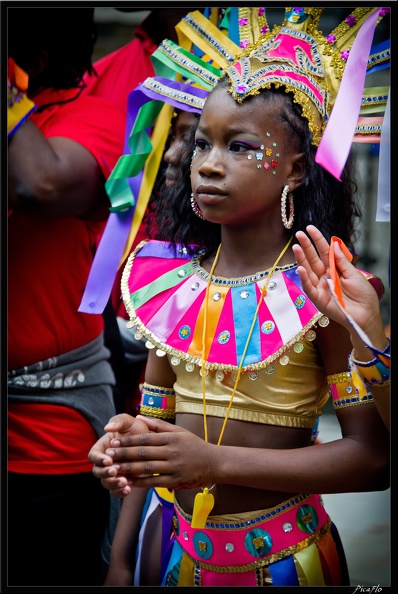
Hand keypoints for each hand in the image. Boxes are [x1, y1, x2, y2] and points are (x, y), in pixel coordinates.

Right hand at [88, 413, 149, 496]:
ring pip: (106, 483)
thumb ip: (118, 421)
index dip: (98, 459)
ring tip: (124, 483)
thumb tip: (107, 428)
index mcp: (103, 447)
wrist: (153, 442)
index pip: (93, 455)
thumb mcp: (129, 421)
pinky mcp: (123, 481)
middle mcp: (106, 462)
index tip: (108, 460)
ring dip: (113, 484)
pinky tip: (128, 489)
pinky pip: (117, 491)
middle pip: (97, 471)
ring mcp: (114, 472)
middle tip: (115, 472)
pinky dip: (120, 492)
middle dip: (105, 473)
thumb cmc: (137, 429)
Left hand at [98, 415, 216, 492]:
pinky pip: (154, 482)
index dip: (128, 441)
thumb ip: (159, 425)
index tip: (113, 442)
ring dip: (128, 469)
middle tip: (108, 455)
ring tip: (113, 470)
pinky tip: (129, 482)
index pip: (145, 438)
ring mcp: (173, 467)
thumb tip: (139, 417)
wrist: (214, 463)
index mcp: (170, 438)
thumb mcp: (179, 431)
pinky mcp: (175, 481)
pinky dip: (140, 483)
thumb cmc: (195, 445)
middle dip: (123, 454)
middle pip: (143, 453)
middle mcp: (171, 452)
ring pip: (146, 468)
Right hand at [293, 225, 380, 332]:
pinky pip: (309, 287)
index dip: (317, 240)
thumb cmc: (363, 295)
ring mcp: (320, 287)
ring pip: (308, 271)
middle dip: (306, 246)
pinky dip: (304, 278)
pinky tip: (300, 268)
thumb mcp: (354, 274)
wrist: (366, 314)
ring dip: (301, 259)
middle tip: (299, 234)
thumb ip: (341, 261)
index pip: (324, 252)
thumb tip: (333, 244)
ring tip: (296, 247)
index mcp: (335, 269)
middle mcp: (325, 276)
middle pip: (313, 259)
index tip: (310, 229)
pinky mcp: (318, 299)